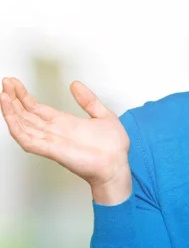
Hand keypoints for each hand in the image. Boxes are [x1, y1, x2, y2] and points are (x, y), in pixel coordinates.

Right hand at [0, 77, 131, 202]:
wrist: (117, 165)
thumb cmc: (113, 148)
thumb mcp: (103, 115)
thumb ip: (88, 100)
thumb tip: (75, 84)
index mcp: (64, 123)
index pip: (37, 108)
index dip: (24, 96)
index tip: (13, 83)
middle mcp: (54, 132)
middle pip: (26, 114)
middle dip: (13, 99)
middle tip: (4, 83)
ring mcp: (51, 141)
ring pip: (22, 125)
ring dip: (10, 110)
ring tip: (2, 95)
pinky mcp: (51, 150)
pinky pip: (27, 140)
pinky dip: (16, 127)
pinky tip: (10, 114)